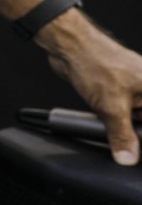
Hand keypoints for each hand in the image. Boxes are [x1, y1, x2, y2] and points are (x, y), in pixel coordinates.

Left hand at [39, 10, 141, 164]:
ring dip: (123, 125)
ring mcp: (134, 86)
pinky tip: (103, 116)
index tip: (137, 147)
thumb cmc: (95, 64)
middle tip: (122, 138)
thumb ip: (123, 136)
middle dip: (134, 131)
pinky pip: (121, 109)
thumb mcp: (112, 107)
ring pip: (133, 117)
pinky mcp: (118, 88)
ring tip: (109, 118)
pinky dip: (114, 117)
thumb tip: (128, 157)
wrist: (69, 47)